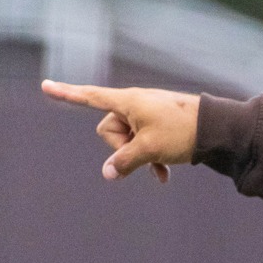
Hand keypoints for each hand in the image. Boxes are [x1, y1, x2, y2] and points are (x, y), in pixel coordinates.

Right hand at [41, 80, 199, 181]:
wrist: (217, 129)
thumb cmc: (182, 131)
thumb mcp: (150, 149)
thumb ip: (124, 161)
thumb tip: (108, 174)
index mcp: (128, 101)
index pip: (89, 97)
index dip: (66, 94)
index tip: (45, 86)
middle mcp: (134, 104)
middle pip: (108, 130)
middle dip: (122, 146)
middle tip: (146, 149)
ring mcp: (146, 115)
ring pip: (126, 141)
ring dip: (139, 155)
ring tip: (160, 160)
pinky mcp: (157, 127)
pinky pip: (142, 145)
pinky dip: (149, 160)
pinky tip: (164, 177)